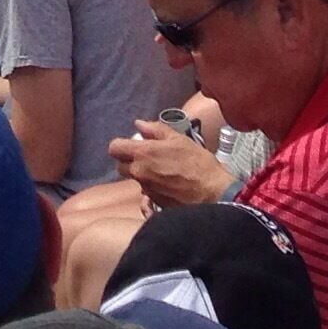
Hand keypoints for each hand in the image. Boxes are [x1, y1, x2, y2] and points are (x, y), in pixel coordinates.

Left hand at [108, 121, 232, 207]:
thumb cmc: (198, 163)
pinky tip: (167, 184)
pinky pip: (146, 194)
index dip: (121, 145)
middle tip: (147, 157)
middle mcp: (140, 173)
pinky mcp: (155, 204)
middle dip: (130, 160)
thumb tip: (139, 124)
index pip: (114, 148)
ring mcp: (147, 190)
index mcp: (143, 154)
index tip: (132, 144)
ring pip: (135, 180)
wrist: (214, 193)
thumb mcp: (178, 139)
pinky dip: (152, 188)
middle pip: (121, 166)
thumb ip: (155, 129)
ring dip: (142, 174)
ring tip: (161, 170)